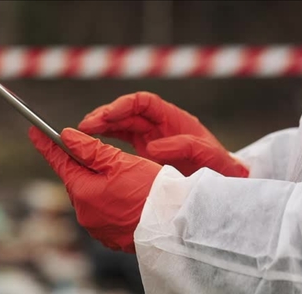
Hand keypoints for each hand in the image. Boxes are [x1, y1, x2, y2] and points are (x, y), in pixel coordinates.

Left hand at [28, 126, 160, 252]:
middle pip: (76, 181)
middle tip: (90, 150)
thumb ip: (90, 149)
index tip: (34, 132)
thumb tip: (67, 136)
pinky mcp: (110, 237)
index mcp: (83, 192)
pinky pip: (102, 214)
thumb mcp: (120, 162)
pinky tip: (125, 197)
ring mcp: (97, 228)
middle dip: (81, 165)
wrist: (174, 227)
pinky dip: (108, 202)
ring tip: (120, 176)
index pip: (60, 163)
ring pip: (90, 197)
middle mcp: (84, 213)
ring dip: (97, 184)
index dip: (47, 146)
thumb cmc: (151, 191)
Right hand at [78, 92, 248, 176]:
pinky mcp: (142, 150)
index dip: (122, 106)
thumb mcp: (208, 156)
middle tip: (83, 127)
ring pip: (117, 125)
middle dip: (103, 116)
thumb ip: (185, 148)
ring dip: (98, 127)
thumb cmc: (219, 167)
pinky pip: (118, 139)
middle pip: (124, 112)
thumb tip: (154, 147)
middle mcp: (157, 124)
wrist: (222, 182)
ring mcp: (148, 136)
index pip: (142, 103)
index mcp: (173, 119)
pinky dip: (103, 141)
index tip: (106, 116)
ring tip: (79, 135)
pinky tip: (89, 148)